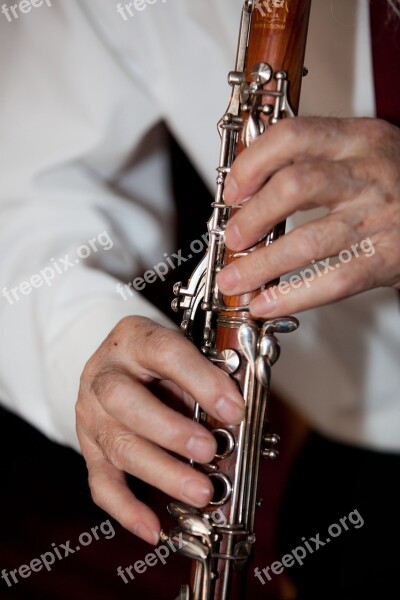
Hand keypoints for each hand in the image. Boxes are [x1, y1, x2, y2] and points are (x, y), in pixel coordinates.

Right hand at [75, 316, 243, 544]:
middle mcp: (105, 374)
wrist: (116, 360)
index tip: (234, 408)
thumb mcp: (182, 349)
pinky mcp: (89, 447)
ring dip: (161, 472)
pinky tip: (153, 528)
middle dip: (170, 430)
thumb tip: (240, 413)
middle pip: (125, 402)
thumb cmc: (158, 357)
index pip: (165, 353)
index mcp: (135, 338)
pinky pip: (101, 482)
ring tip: (200, 492)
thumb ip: (208, 374)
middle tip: (209, 450)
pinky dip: (126, 509)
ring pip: (117, 446)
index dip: (201, 381)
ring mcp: (92, 413)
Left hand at [217, 117, 399, 316]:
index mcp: (357, 139)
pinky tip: (266, 303)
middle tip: (232, 237)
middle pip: (295, 186)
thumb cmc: (395, 182)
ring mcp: (378, 218)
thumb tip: (245, 184)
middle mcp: (368, 174)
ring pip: (308, 241)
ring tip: (234, 280)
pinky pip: (332, 281)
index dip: (251, 164)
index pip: (292, 136)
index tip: (232, 191)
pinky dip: (291, 296)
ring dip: (261, 264)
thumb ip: (312, 158)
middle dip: (252, 217)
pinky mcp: (386, 259)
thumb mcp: (360, 152)